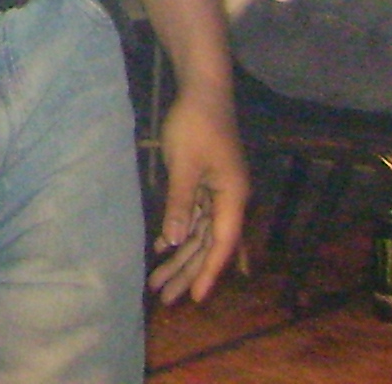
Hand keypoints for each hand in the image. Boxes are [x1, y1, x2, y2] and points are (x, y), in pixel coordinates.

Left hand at [145, 82, 248, 303]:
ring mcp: (220, 193)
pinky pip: (195, 218)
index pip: (221, 245)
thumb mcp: (184, 164)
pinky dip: (180, 234)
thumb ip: (180, 202)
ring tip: (158, 282)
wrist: (204, 91)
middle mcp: (231, 201)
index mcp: (233, 198)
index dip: (209, 272)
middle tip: (166, 299)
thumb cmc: (195, 124)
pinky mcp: (207, 184)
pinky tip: (163, 248)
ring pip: (200, 234)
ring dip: (180, 257)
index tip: (198, 299)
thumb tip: (172, 239)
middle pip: (209, 245)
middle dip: (188, 273)